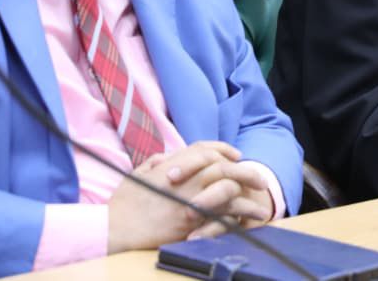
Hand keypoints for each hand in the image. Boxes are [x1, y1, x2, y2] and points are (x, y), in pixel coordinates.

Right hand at [106, 141, 269, 251]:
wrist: (115, 228)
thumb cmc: (122, 204)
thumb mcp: (137, 174)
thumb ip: (154, 163)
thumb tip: (167, 157)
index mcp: (172, 165)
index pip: (205, 149)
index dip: (223, 149)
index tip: (236, 154)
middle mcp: (185, 180)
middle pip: (224, 168)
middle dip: (245, 172)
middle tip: (259, 180)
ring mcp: (189, 200)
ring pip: (228, 193)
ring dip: (247, 200)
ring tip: (261, 207)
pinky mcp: (191, 223)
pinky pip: (221, 218)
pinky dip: (235, 219)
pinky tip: (244, 224)